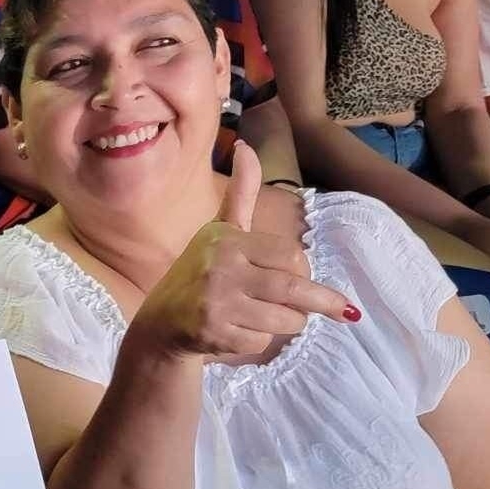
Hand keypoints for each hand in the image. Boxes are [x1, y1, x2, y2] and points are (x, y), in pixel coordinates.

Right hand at [130, 141, 358, 362]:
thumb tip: (245, 146)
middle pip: (294, 288)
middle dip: (317, 302)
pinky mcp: (214, 334)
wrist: (160, 323)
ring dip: (291, 323)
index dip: (302, 270)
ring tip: (278, 318)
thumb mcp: (219, 231)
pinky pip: (262, 342)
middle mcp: (220, 268)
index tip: (298, 276)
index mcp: (227, 240)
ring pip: (285, 319)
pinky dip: (260, 341)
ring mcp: (216, 302)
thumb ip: (241, 193)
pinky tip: (241, 332)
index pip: (292, 255)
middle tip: (329, 308)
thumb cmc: (200, 273)